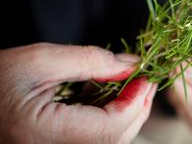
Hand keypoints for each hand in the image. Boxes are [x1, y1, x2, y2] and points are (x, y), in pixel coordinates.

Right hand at [0, 43, 156, 143]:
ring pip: (111, 139)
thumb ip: (89, 61)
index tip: (146, 75)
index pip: (110, 127)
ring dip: (128, 110)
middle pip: (117, 137)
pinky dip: (113, 116)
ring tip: (130, 84)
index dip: (136, 100)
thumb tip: (130, 65)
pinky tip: (112, 97)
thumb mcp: (39, 60)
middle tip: (145, 78)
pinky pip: (98, 138)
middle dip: (138, 105)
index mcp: (45, 135)